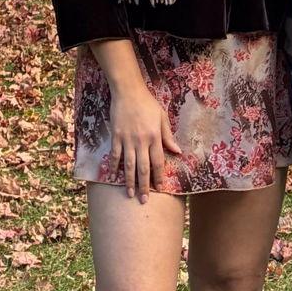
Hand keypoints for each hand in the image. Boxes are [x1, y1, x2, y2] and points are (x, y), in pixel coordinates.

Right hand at [108, 84, 184, 201]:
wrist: (128, 90)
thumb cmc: (147, 103)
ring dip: (129, 181)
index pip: (158, 162)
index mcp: (154, 137)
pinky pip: (115, 154)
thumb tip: (177, 151)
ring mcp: (127, 139)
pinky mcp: (116, 136)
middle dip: (144, 186)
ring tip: (129, 194)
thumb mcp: (162, 117)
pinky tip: (113, 176)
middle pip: (143, 168)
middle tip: (144, 200)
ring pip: (129, 165)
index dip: (159, 177)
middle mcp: (141, 141)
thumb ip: (168, 136)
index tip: (160, 188)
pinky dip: (114, 166)